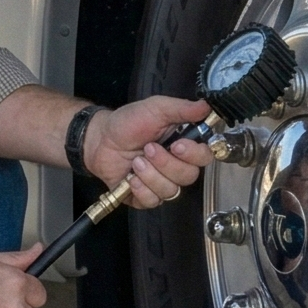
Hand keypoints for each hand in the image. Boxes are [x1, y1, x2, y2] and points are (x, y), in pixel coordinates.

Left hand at [86, 96, 211, 207]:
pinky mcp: (146, 196)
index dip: (193, 154)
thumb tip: (207, 106)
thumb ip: (182, 108)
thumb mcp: (155, 109)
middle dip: (166, 163)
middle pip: (189, 176)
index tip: (177, 146)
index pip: (204, 157)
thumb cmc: (127, 123)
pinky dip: (141, 189)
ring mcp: (162, 182)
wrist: (100, 140)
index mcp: (184, 144)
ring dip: (151, 174)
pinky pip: (153, 201)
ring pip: (171, 190)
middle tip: (148, 149)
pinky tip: (131, 178)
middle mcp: (177, 165)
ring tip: (136, 161)